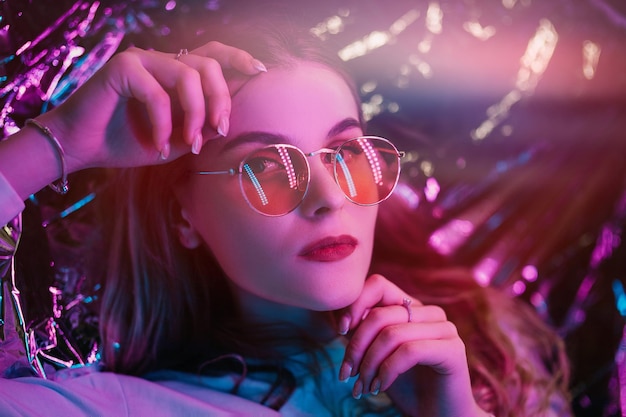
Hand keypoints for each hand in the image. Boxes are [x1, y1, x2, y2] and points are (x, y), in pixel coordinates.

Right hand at [36, 42, 265, 172]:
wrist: (84, 148)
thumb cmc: (129, 143)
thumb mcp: (177, 140)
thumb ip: (201, 129)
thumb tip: (224, 123)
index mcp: (177, 73)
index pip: (213, 56)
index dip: (238, 59)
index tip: (260, 73)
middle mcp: (162, 61)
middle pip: (208, 65)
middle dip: (221, 100)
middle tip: (220, 130)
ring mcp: (142, 60)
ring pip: (188, 76)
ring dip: (195, 114)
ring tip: (190, 144)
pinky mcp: (123, 67)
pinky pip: (157, 93)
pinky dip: (164, 123)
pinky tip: (160, 145)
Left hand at [336, 274, 487, 416]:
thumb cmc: (405, 386)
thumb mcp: (376, 353)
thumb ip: (362, 330)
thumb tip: (338, 315)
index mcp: (412, 307)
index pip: (378, 285)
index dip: (354, 304)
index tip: (340, 331)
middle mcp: (430, 313)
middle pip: (380, 314)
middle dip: (356, 347)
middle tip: (346, 375)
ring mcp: (445, 328)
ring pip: (391, 334)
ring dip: (369, 365)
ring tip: (362, 387)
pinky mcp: (453, 349)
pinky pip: (408, 351)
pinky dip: (387, 371)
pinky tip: (379, 388)